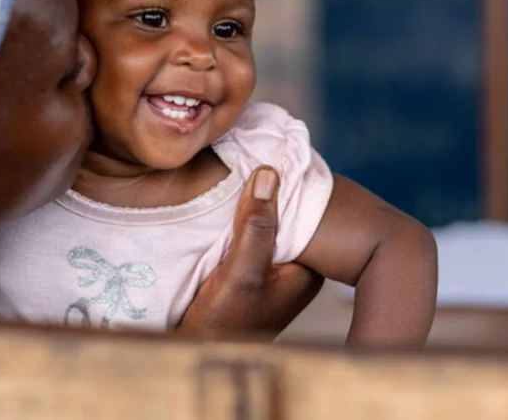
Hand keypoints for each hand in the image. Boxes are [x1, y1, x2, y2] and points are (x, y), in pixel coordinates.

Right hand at [178, 166, 322, 338]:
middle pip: (287, 214)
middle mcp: (297, 266)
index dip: (290, 183)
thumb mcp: (240, 274)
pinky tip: (225, 199)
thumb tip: (268, 174)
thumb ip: (256, 228)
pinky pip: (252, 232)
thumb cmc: (224, 324)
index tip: (268, 153)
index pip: (306, 212)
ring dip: (251, 202)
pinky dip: (240, 217)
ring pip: (268, 222)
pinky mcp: (253, 269)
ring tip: (236, 168)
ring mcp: (275, 268)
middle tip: (250, 155)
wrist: (199, 353)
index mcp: (307, 268)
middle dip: (269, 190)